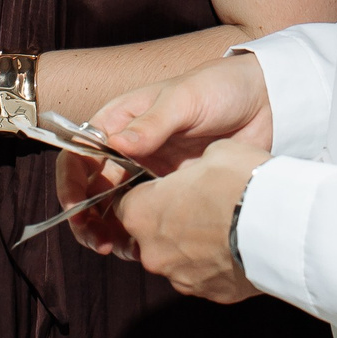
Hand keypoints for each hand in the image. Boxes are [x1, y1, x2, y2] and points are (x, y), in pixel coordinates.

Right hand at [65, 56, 273, 254]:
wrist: (265, 102)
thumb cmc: (219, 87)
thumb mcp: (185, 99)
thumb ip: (152, 123)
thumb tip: (117, 143)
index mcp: (120, 121)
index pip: (79, 154)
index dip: (71, 182)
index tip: (77, 208)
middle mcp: (128, 148)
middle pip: (92, 187)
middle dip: (87, 217)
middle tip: (98, 241)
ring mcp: (150, 171)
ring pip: (116, 206)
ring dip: (110, 230)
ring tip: (117, 250)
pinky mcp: (173, 190)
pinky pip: (148, 215)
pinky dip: (141, 233)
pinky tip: (145, 245)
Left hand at [112, 139, 265, 302]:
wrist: (281, 226)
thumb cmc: (242, 183)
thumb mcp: (216, 152)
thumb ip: (195, 165)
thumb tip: (201, 170)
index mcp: (143, 213)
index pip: (127, 203)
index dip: (149, 194)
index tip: (169, 188)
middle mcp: (153, 251)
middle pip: (150, 235)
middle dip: (170, 222)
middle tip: (201, 206)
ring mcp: (180, 277)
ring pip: (177, 258)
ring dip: (193, 246)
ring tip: (226, 227)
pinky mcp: (209, 294)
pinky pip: (205, 276)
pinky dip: (216, 264)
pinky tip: (238, 247)